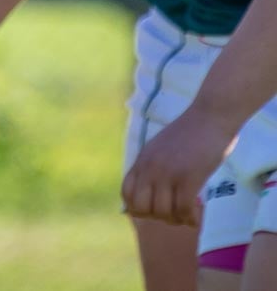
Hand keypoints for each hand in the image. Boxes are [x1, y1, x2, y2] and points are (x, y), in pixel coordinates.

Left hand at [122, 107, 238, 226]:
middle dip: (156, 218)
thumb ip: (152, 165)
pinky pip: (183, 209)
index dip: (137, 208)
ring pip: (162, 213)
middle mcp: (150, 168)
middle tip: (174, 214)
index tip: (155, 211)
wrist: (210, 116)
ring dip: (176, 220)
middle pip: (140, 208)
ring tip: (188, 215)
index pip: (126, 193)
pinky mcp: (189, 177)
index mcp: (142, 160)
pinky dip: (190, 219)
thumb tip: (151, 189)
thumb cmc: (191, 133)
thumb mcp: (160, 148)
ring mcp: (168, 173)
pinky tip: (197, 217)